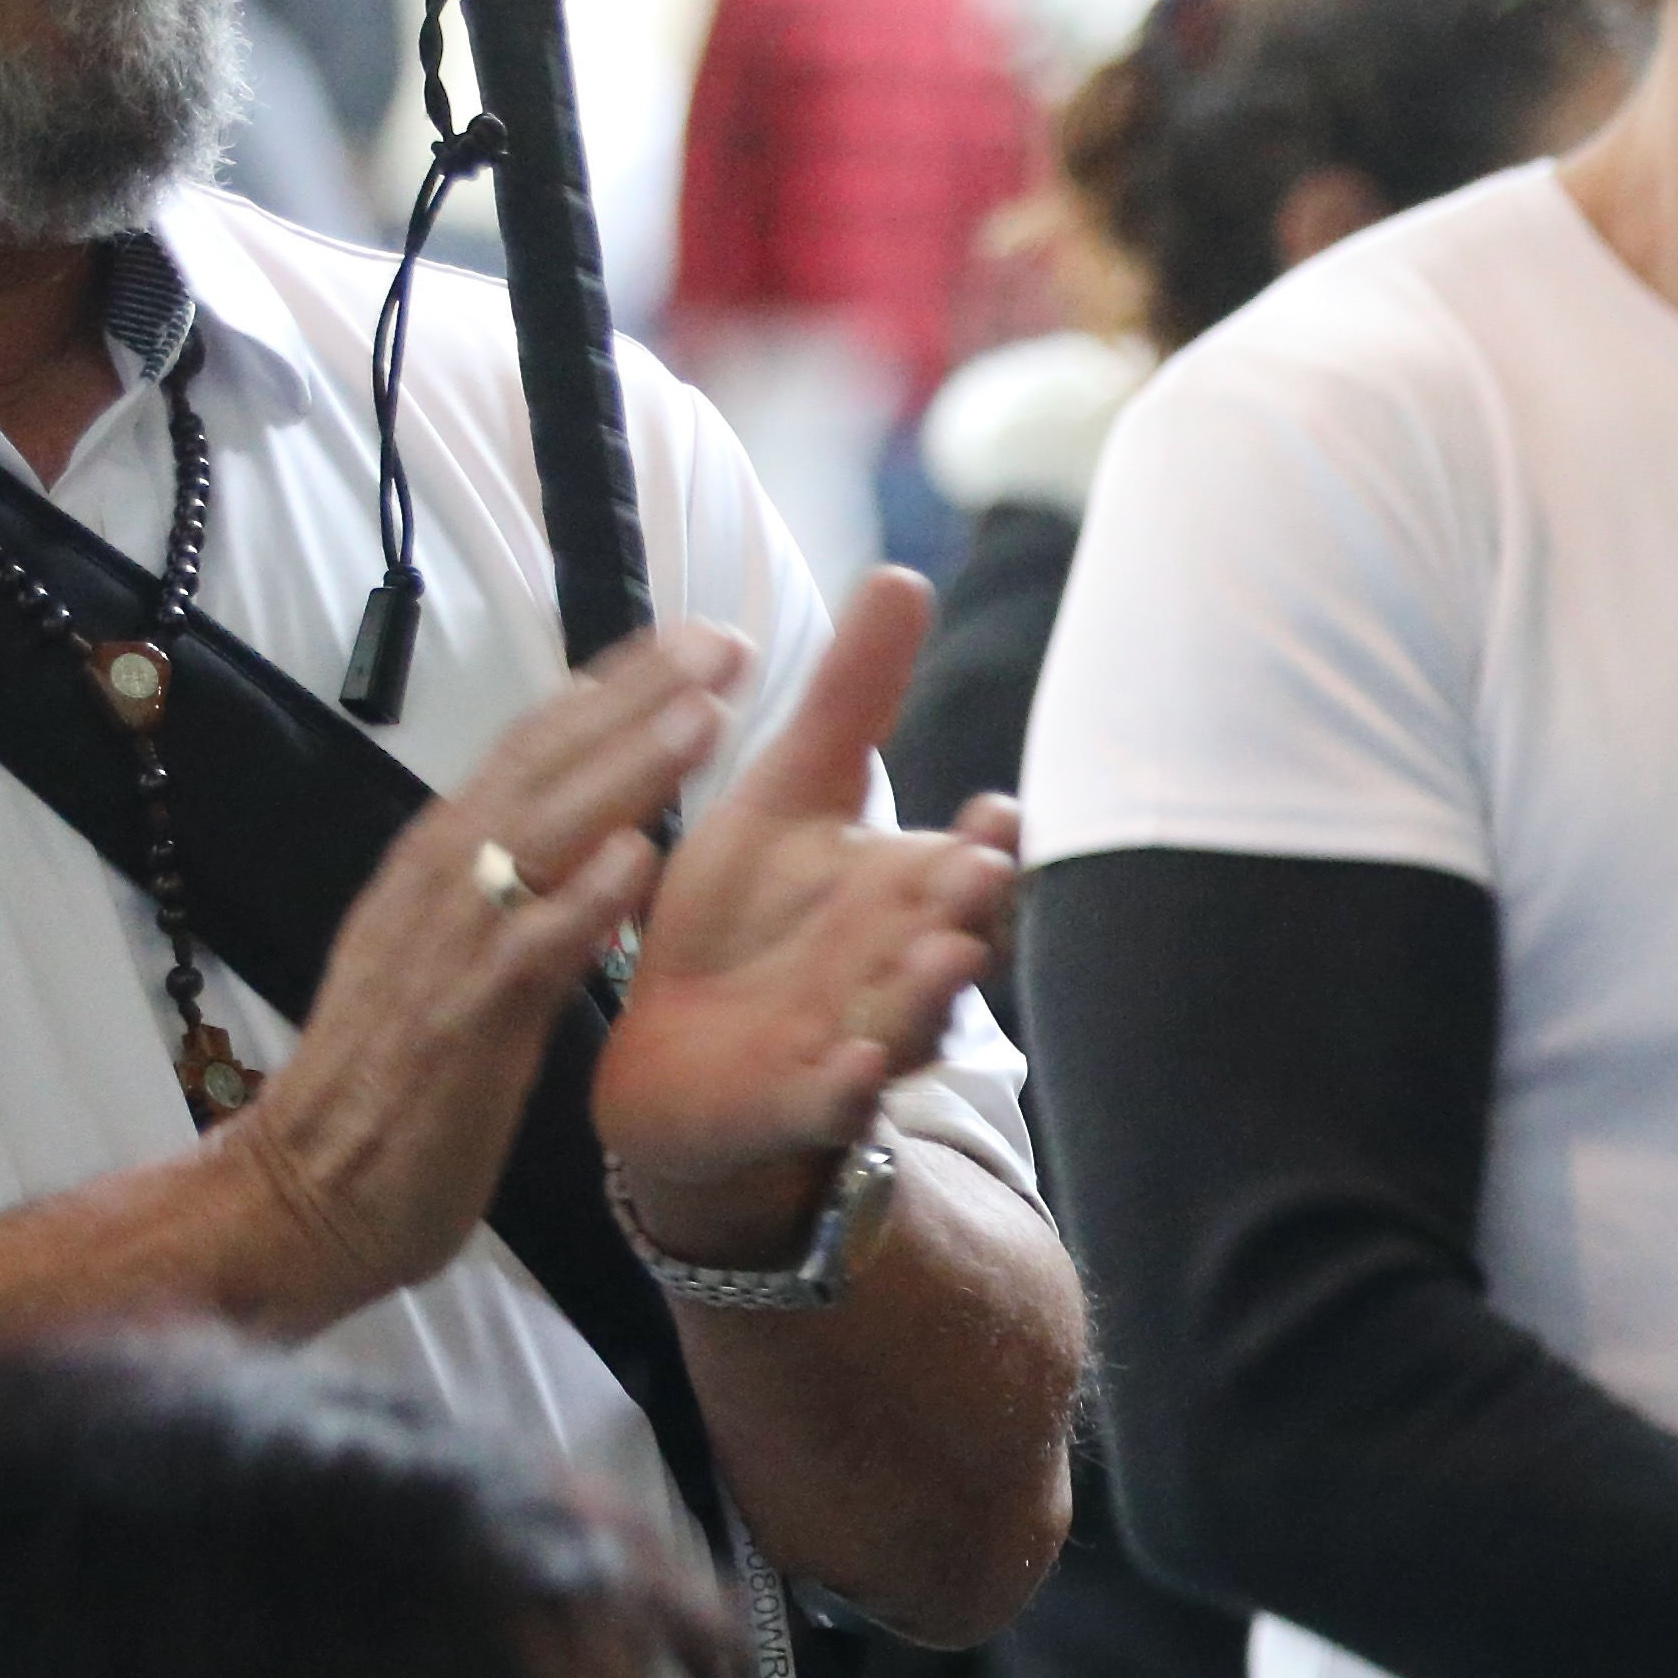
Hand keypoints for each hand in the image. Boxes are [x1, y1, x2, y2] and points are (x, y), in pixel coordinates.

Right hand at [213, 618, 734, 1324]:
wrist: (302, 1199)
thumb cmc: (392, 1085)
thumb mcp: (452, 961)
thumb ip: (510, 892)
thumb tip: (588, 826)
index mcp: (435, 870)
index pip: (529, 754)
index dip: (613, 692)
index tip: (696, 639)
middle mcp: (432, 891)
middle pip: (539, 769)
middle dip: (634, 699)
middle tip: (727, 639)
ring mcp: (439, 956)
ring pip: (535, 838)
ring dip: (621, 774)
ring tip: (704, 715)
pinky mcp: (452, 1030)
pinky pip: (520, 956)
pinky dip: (575, 905)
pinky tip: (636, 861)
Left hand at [604, 567, 1023, 1256]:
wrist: (680, 1051)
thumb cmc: (749, 917)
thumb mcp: (790, 792)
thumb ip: (853, 696)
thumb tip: (902, 575)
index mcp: (906, 889)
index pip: (966, 860)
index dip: (989, 840)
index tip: (997, 808)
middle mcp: (901, 965)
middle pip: (952, 934)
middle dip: (971, 906)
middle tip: (983, 869)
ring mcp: (860, 1037)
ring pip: (910, 1017)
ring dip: (930, 991)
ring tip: (947, 957)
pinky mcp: (802, 1101)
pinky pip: (838, 1103)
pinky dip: (853, 1091)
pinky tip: (858, 1073)